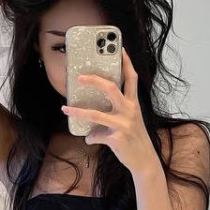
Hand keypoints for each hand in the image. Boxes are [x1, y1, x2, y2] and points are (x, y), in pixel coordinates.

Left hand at [60, 48, 157, 178]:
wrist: (144, 160)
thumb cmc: (134, 138)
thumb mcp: (129, 121)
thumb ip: (114, 113)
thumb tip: (92, 114)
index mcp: (133, 104)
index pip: (131, 78)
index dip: (126, 63)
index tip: (120, 49)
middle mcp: (130, 111)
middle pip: (111, 88)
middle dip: (95, 80)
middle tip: (80, 76)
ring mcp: (123, 124)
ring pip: (96, 114)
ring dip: (78, 111)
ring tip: (65, 108)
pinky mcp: (117, 139)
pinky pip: (96, 135)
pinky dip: (91, 137)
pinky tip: (89, 138)